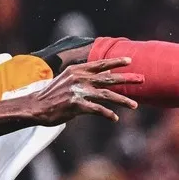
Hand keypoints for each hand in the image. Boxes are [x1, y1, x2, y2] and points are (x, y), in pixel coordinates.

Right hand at [19, 57, 142, 125]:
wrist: (36, 106)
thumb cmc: (53, 94)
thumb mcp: (67, 79)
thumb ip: (85, 77)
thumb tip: (105, 75)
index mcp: (77, 70)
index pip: (100, 64)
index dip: (116, 62)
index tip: (130, 61)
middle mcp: (79, 78)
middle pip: (108, 78)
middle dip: (127, 79)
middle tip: (142, 79)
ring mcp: (78, 91)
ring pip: (106, 95)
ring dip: (122, 100)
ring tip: (134, 105)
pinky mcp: (76, 105)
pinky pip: (96, 109)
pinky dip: (107, 114)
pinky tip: (114, 118)